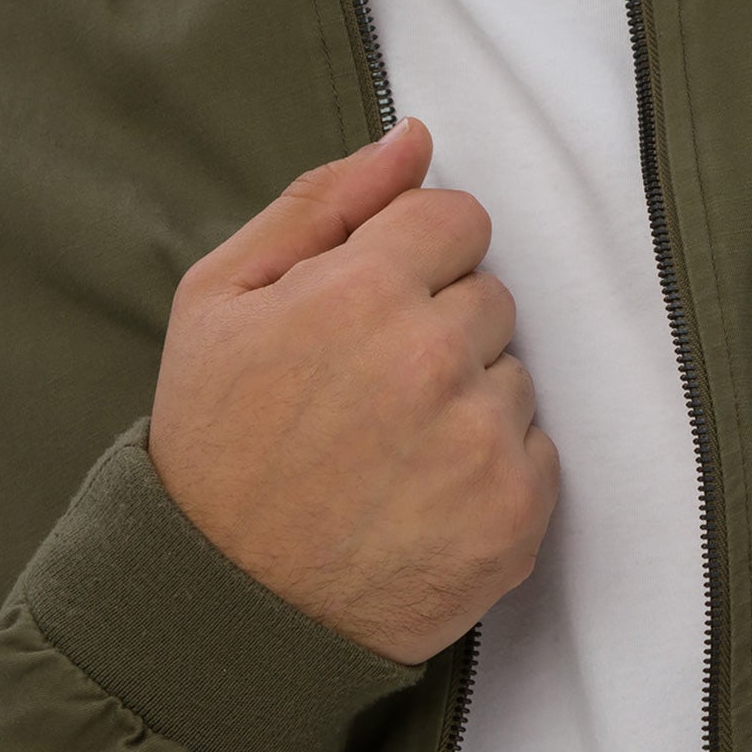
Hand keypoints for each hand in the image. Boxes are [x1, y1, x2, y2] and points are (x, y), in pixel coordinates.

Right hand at [147, 118, 558, 665]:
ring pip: (513, 372)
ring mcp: (479, 441)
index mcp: (362, 290)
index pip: (457, 217)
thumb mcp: (222, 297)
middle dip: (438, 324)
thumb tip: (415, 138)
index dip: (412, 257)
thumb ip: (325, 200)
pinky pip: (538, 449)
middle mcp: (433, 357)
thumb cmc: (213, 445)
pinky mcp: (514, 516)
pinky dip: (491, 468)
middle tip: (367, 389)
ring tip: (388, 449)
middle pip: (488, 293)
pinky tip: (421, 495)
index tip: (369, 306)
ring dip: (467, 398)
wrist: (220, 613)